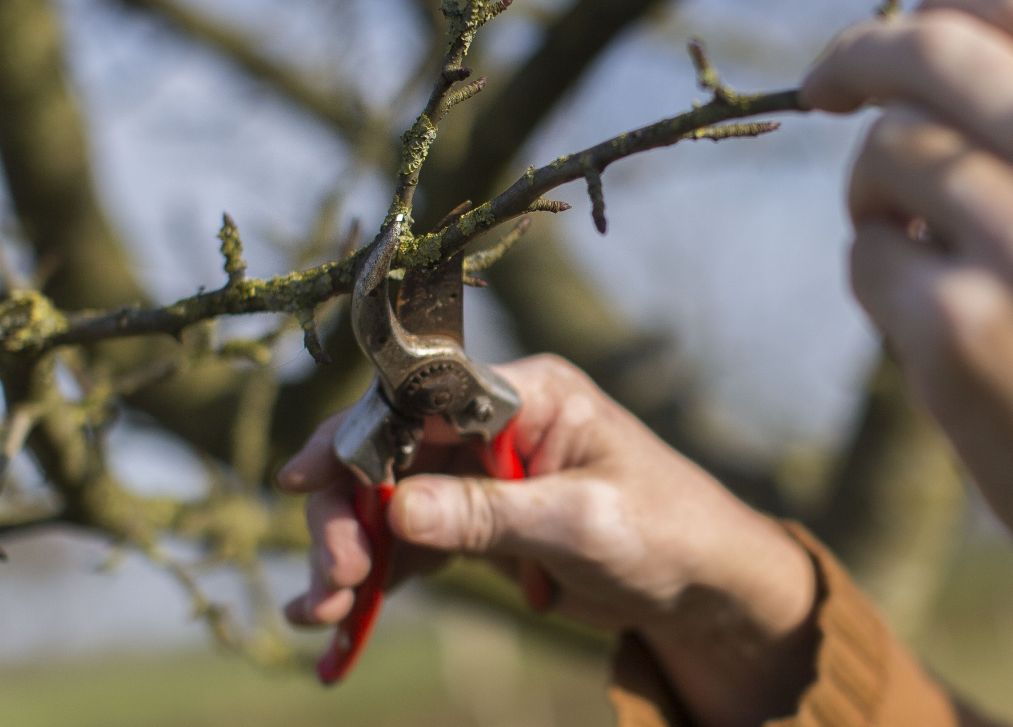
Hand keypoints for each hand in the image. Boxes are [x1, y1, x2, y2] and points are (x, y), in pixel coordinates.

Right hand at [278, 355, 816, 726]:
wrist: (705, 585)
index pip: (419, 399)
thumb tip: (397, 507)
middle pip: (387, 452)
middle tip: (331, 577)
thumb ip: (490, 514)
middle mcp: (492, 424)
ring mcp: (480, 474)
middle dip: (348, 513)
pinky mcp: (476, 524)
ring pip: (385, 502)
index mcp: (525, 394)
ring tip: (320, 612)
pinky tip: (336, 618)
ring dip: (348, 553)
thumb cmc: (667, 531)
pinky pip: (408, 544)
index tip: (307, 480)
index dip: (355, 435)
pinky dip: (372, 578)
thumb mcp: (582, 523)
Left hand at [803, 0, 1012, 644]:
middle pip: (930, 53)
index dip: (939, 3)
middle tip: (824, 83)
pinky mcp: (960, 332)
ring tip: (908, 238)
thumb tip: (951, 54)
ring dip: (873, 190)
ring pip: (886, 152)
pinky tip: (925, 315)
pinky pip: (866, 256)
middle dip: (858, 57)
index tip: (894, 32)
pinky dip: (877, 274)